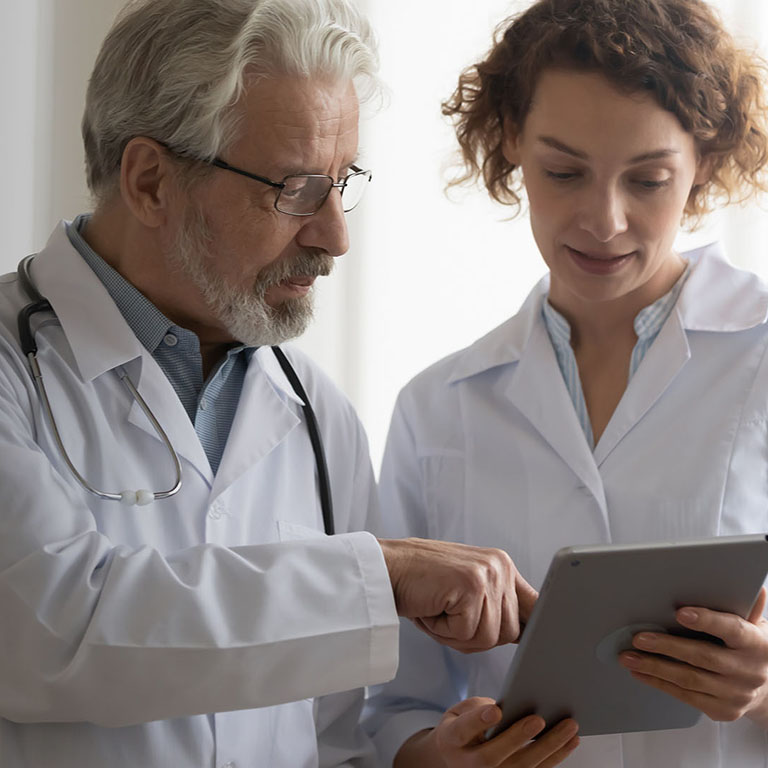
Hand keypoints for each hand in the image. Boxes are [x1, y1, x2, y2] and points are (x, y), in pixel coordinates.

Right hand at [379, 537, 538, 651]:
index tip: (533, 646)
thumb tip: (524, 637)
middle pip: (511, 633)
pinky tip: (432, 608)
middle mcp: (501, 566)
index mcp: (503, 566)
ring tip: (438, 610)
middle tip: (448, 617)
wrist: (386, 568)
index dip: (533, 630)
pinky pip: (468, 634)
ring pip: (489, 637)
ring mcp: (487, 574)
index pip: (536, 606)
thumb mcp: (466, 592)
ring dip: (458, 635)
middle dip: (477, 637)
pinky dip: (444, 631)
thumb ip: (494, 607)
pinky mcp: (471, 585)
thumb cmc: (420, 585)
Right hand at [394, 697, 578, 767]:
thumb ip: (479, 708)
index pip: (463, 731)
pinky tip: (571, 740)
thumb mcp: (460, 711)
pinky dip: (556, 756)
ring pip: (521, 767)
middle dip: (517, 738)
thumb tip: (509, 707)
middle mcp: (469, 764)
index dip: (478, 721)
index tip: (496, 710)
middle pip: (493, 756)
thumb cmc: (463, 725)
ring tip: (569, 725)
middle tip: (538, 719)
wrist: (457, 755)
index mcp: (451, 740)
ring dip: (548, 747)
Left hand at [618, 587, 767, 726]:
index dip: (706, 620)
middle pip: (703, 657)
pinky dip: (660, 684)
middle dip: (666, 647)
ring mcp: (736, 694)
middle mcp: (749, 671)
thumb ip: (747, 606)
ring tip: (629, 657)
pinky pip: (686, 697)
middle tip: (638, 639)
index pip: (732, 629)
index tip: (680, 612)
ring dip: (654, 667)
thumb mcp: (754, 625)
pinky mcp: (723, 710)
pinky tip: (642, 673)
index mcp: (756, 643)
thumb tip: (750, 584)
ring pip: (689, 680)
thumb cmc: (751, 648)